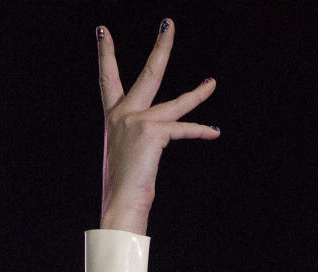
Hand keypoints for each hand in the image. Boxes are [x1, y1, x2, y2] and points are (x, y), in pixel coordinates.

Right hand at [97, 19, 218, 233]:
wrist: (120, 202)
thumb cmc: (122, 187)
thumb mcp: (125, 155)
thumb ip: (136, 139)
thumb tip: (153, 139)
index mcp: (114, 118)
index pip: (107, 78)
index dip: (106, 53)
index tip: (103, 31)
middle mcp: (123, 113)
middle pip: (148, 73)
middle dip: (162, 46)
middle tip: (169, 23)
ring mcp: (137, 120)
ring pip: (176, 102)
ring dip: (198, 94)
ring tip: (212, 83)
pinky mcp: (152, 131)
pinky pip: (183, 130)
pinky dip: (200, 132)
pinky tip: (214, 131)